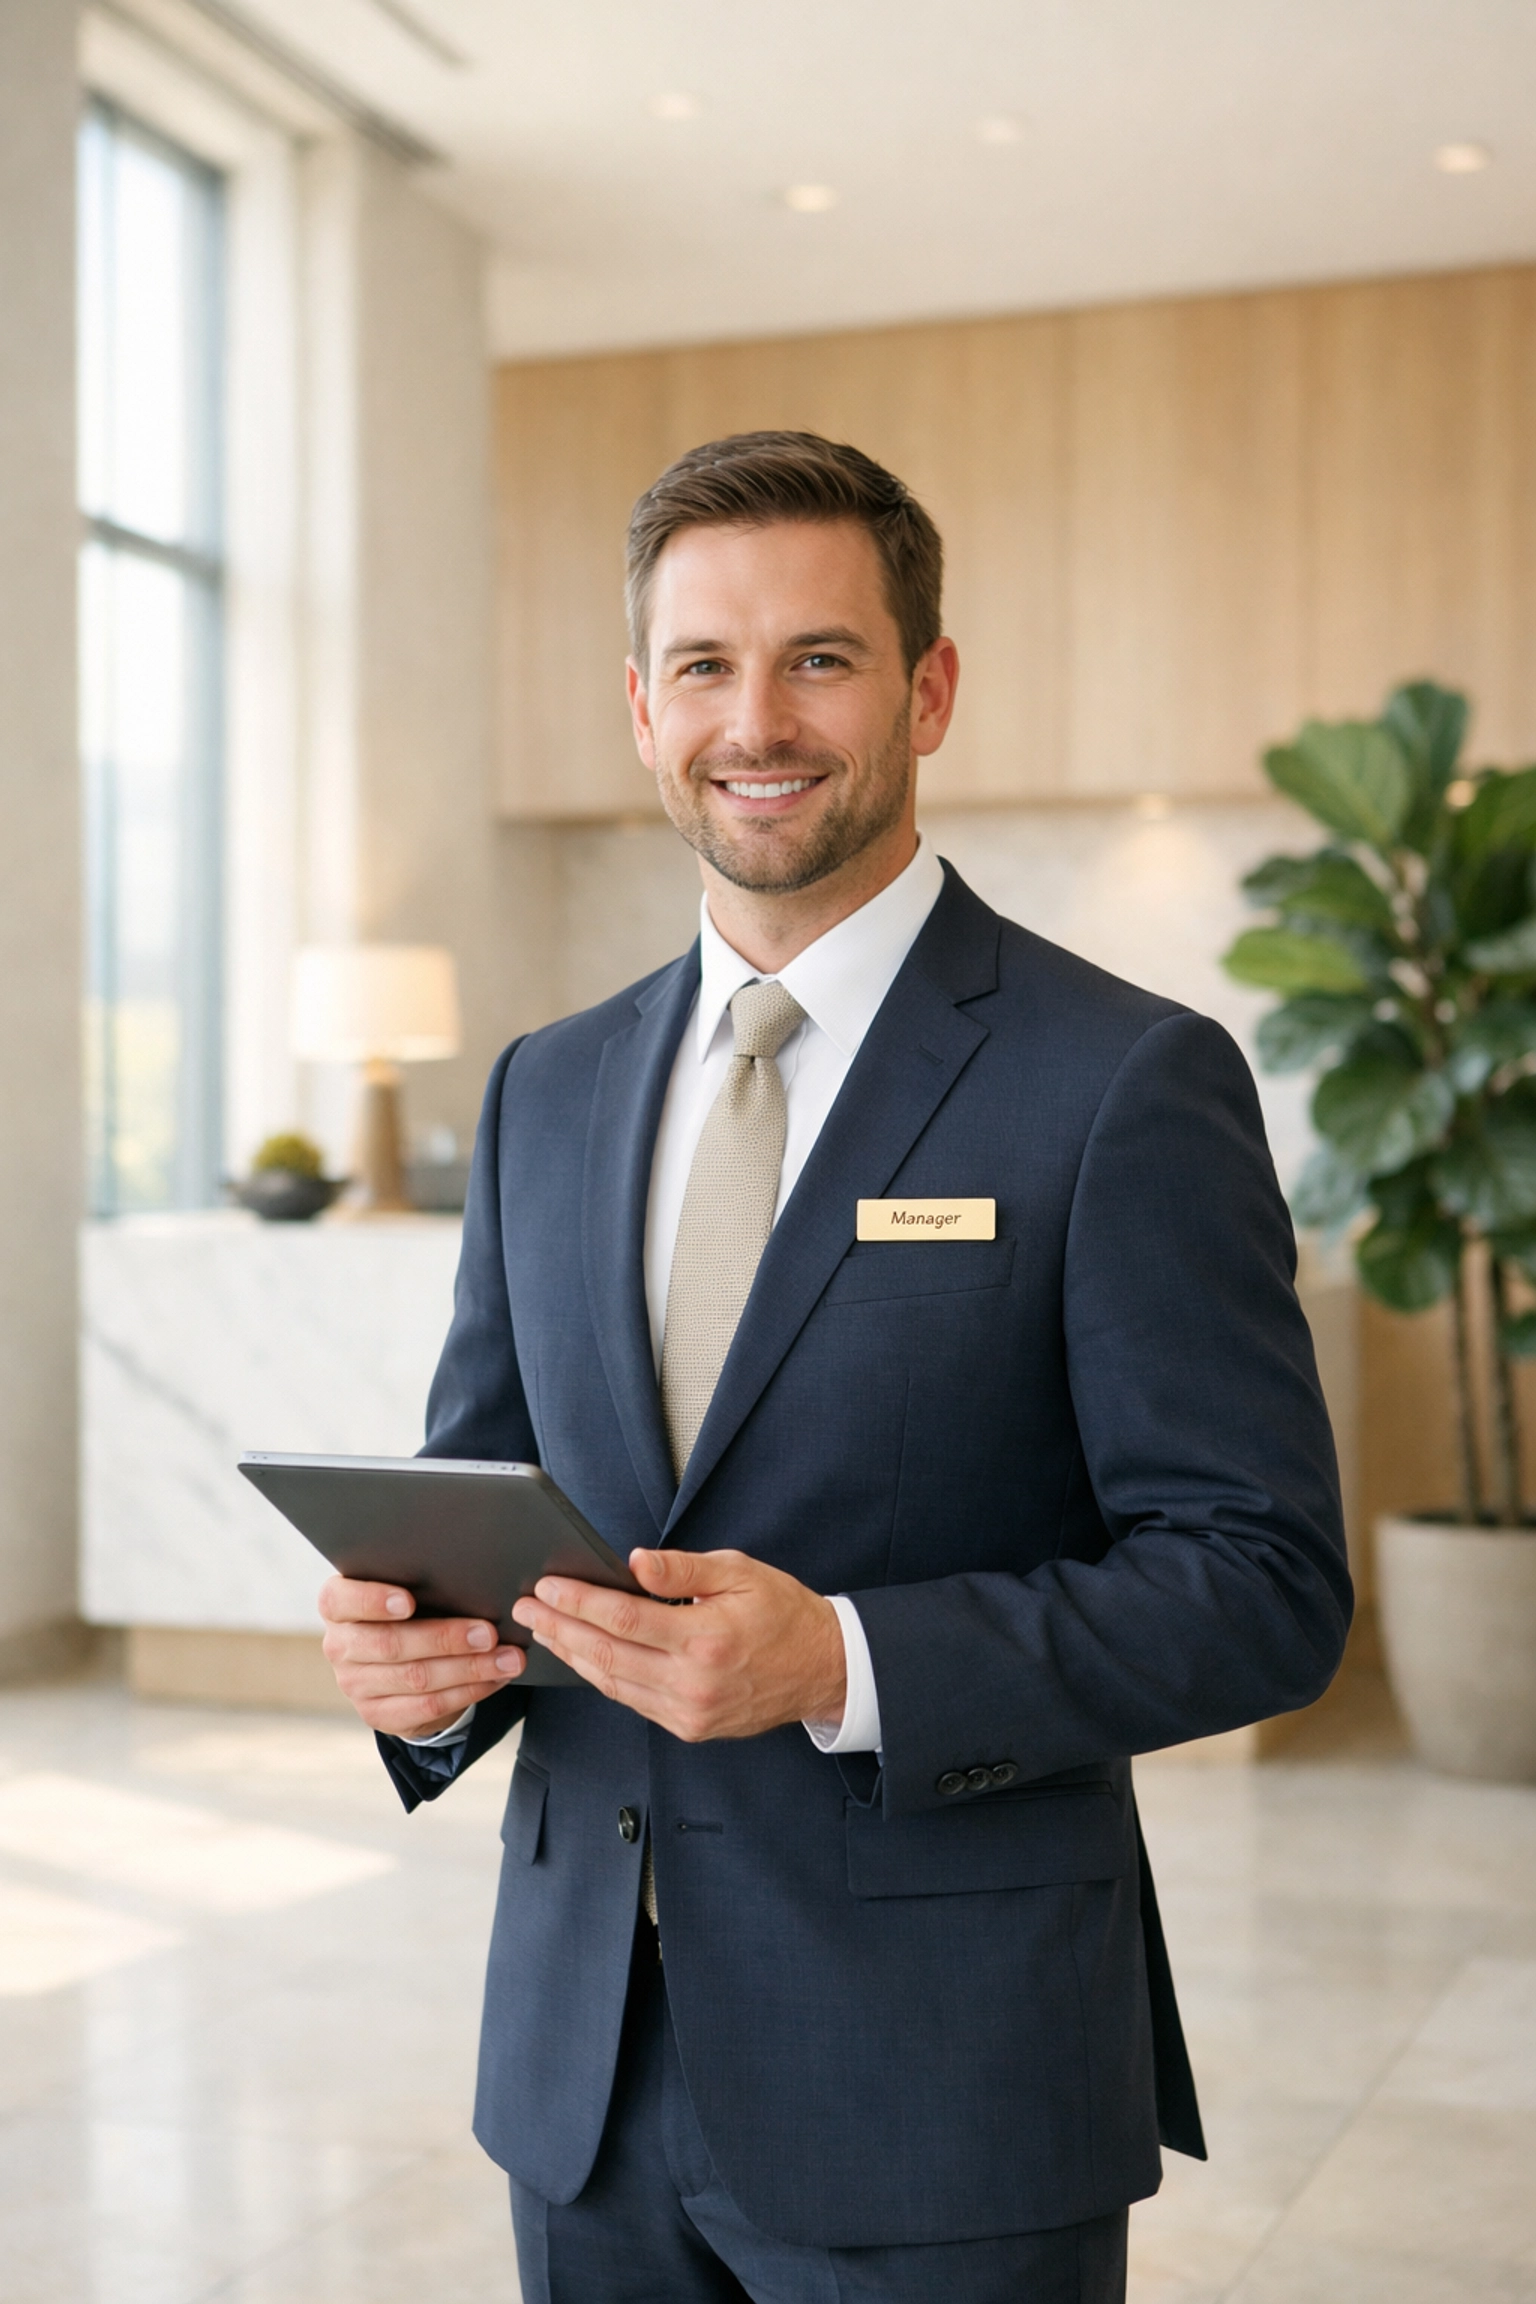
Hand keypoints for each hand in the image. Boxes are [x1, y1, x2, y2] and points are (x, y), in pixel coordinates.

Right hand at [318, 1575, 525, 1736]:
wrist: (396, 1657)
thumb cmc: (408, 1607)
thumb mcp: (404, 1587)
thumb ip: (421, 1579)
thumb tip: (472, 1575)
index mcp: (337, 1605)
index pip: (342, 1600)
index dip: (373, 1600)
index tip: (409, 1600)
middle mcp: (339, 1646)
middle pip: (391, 1644)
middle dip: (445, 1639)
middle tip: (489, 1632)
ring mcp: (354, 1684)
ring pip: (416, 1679)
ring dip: (469, 1669)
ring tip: (507, 1658)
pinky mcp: (377, 1714)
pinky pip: (427, 1707)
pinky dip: (468, 1692)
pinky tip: (495, 1679)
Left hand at [511, 1548, 846, 1741]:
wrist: (822, 1669)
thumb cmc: (783, 1613)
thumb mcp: (740, 1573)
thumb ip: (683, 1570)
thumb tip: (633, 1563)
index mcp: (705, 1639)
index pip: (623, 1619)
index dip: (578, 1601)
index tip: (547, 1586)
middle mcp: (692, 1682)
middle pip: (605, 1655)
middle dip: (559, 1628)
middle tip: (526, 1608)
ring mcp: (688, 1711)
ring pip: (612, 1683)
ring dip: (571, 1655)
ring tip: (543, 1629)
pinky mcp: (688, 1727)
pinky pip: (631, 1700)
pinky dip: (601, 1677)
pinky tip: (582, 1656)